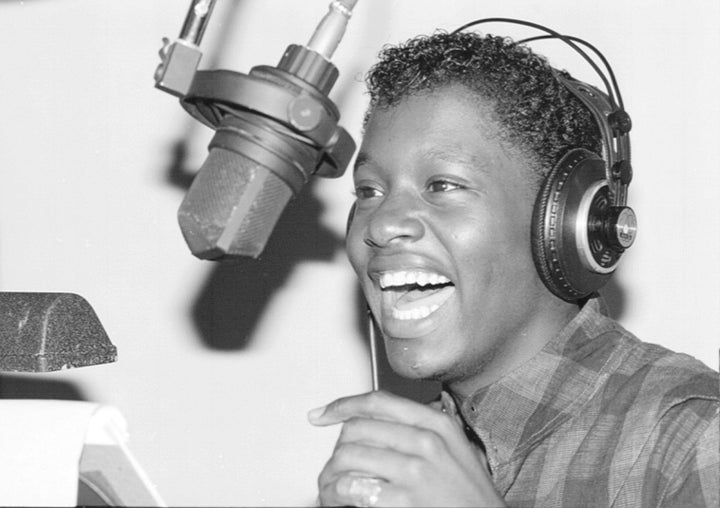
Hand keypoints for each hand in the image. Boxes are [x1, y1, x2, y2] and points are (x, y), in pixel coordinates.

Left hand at [308, 390, 505, 506]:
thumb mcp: (456, 450)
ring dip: (332, 475)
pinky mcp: (405, 500)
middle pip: (357, 428)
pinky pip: (354, 489)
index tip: (322, 414)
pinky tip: (343, 500)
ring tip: (332, 488)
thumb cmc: (470, 497)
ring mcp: (416, 471)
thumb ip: (423, 429)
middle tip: (332, 466)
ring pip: (348, 456)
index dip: (342, 405)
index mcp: (437, 424)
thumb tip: (378, 420)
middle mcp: (426, 442)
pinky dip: (340, 495)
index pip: (377, 401)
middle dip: (336, 448)